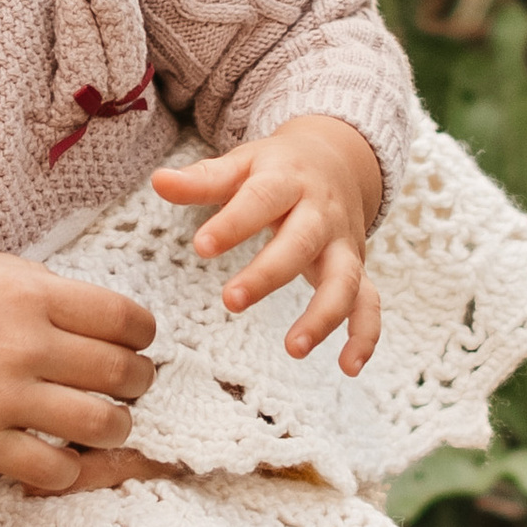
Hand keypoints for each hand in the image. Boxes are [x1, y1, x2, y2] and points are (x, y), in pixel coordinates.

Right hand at [0, 246, 157, 492]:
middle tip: (128, 385)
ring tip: (105, 423)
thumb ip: (34, 282)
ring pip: (102, 424)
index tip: (136, 343)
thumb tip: (87, 308)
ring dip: (116, 427)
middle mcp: (23, 344)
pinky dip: (71, 469)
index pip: (125, 318)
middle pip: (124, 373)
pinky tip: (61, 456)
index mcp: (28, 292)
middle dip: (138, 381)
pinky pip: (53, 470)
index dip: (143, 335)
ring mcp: (1, 398)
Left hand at [152, 114, 384, 373]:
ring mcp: (343, 244)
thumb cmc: (277, 169)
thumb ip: (202, 179)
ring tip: (293, 348)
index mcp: (288, 181)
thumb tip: (158, 181)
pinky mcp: (357, 268)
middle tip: (230, 300)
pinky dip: (365, 335)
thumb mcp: (241, 165)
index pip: (260, 201)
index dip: (233, 224)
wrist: (339, 159)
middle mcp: (321, 213)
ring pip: (344, 279)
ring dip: (324, 315)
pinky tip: (349, 367)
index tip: (202, 246)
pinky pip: (369, 303)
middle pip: (302, 242)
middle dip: (269, 274)